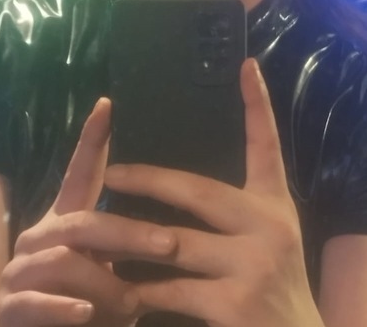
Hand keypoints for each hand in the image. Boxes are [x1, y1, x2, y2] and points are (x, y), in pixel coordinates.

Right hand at [0, 99, 173, 326]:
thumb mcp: (107, 266)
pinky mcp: (11, 306)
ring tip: (132, 301)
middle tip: (171, 245)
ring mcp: (21, 270)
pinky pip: (36, 303)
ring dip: (104, 281)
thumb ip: (126, 244)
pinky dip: (64, 309)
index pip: (80, 172)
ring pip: (65, 261)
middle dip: (130, 233)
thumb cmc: (84, 295)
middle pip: (84, 222)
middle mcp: (40, 235)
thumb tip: (177, 231)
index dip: (92, 140)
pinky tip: (87, 313)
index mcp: (66, 219)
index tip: (107, 105)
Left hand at [104, 58, 325, 326]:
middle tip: (111, 172)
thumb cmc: (275, 284)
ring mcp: (253, 264)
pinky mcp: (234, 303)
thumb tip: (182, 189)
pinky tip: (116, 290)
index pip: (267, 144)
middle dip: (148, 180)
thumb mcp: (269, 237)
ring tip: (91, 230)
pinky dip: (138, 290)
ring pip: (172, 242)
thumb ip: (236, 212)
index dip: (258, 103)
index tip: (245, 64)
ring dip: (125, 240)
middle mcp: (268, 225)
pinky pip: (170, 289)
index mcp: (274, 204)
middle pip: (197, 190)